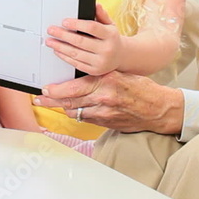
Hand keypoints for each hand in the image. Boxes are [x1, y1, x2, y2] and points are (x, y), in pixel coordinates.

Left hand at [33, 71, 183, 134]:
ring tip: (51, 103)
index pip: (75, 87)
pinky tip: (72, 108)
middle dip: (52, 101)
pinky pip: (86, 119)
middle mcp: (103, 98)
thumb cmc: (141, 88)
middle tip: (39, 99)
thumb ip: (100, 76)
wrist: (158, 109)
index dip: (57, 90)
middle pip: (70, 102)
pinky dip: (77, 113)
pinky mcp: (107, 123)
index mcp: (106, 82)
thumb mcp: (119, 74)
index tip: (46, 89)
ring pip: (76, 112)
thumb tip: (79, 76)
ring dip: (63, 107)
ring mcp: (105, 113)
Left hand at [46, 4, 123, 75]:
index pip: (92, 28)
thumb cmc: (111, 38)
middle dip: (63, 35)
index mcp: (111, 36)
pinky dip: (65, 57)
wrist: (120, 56)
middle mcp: (107, 50)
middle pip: (81, 41)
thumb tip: (95, 5)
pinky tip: (57, 50)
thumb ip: (101, 15)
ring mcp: (101, 62)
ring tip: (50, 41)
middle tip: (51, 30)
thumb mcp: (110, 24)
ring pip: (76, 53)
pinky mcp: (94, 71)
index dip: (77, 24)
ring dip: (60, 47)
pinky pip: (76, 63)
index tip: (64, 22)